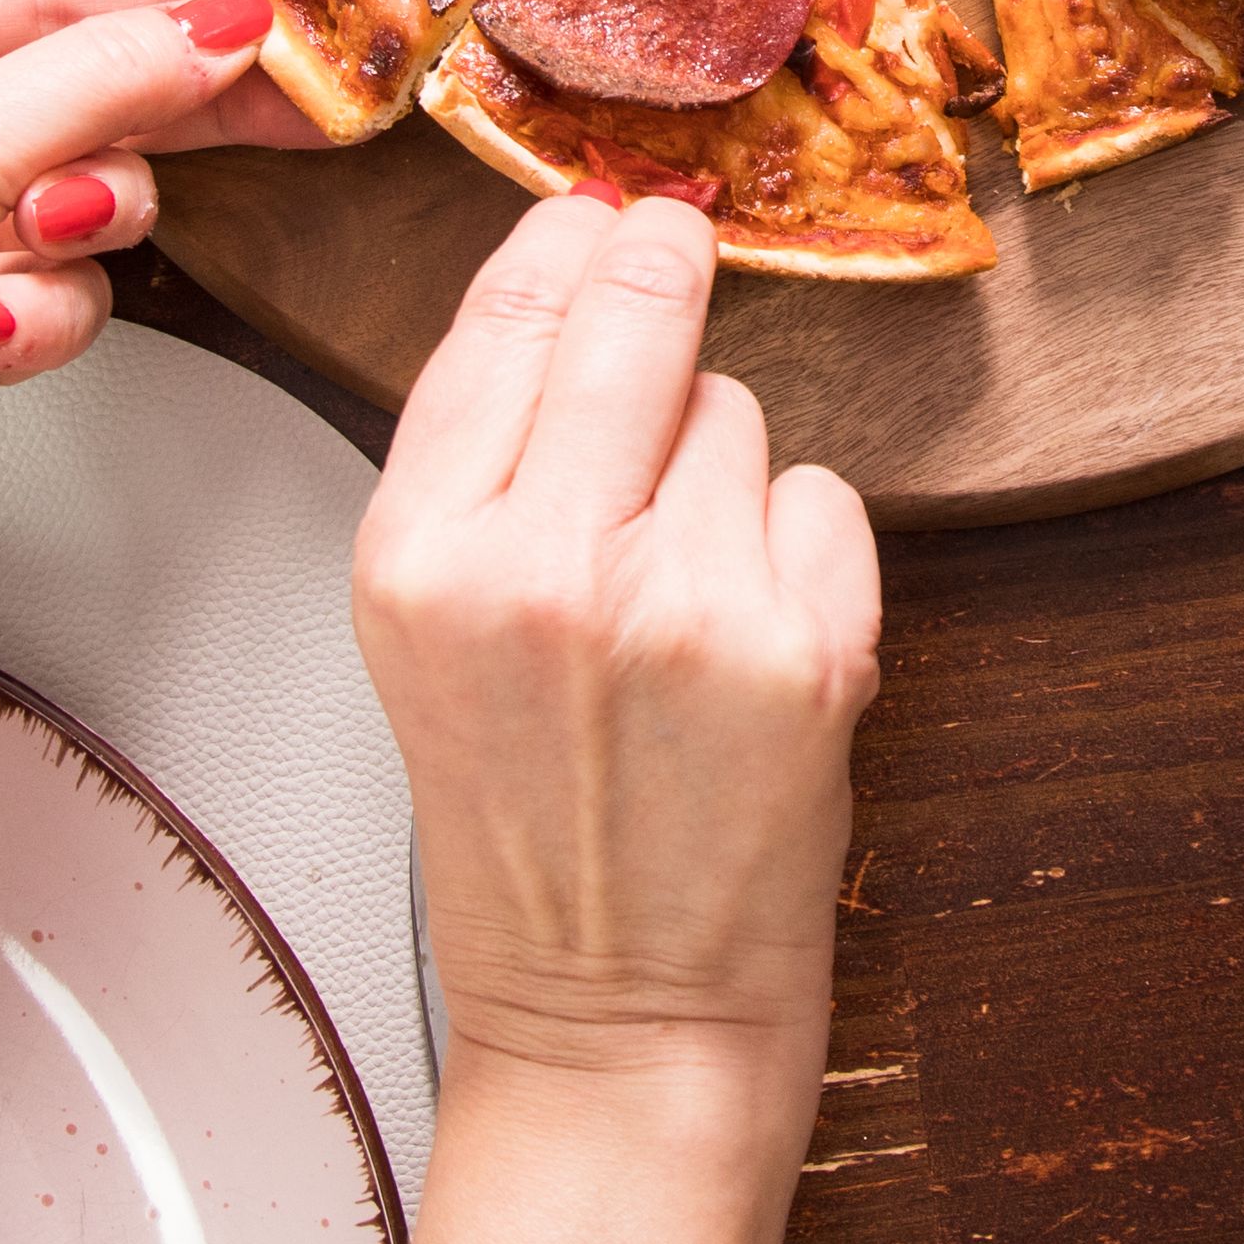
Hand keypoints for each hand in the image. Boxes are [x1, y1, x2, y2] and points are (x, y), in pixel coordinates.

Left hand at [0, 0, 319, 696]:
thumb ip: (98, 83)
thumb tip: (227, 26)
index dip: (159, 14)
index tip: (276, 29)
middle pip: (76, 92)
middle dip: (130, 137)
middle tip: (287, 122)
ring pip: (88, 199)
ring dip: (65, 246)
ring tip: (6, 265)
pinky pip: (63, 287)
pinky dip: (33, 319)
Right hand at [354, 198, 878, 1099]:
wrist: (619, 1029)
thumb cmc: (530, 847)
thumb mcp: (432, 645)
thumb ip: (482, 477)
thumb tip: (565, 282)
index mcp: (418, 562)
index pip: (496, 325)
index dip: (557, 245)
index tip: (590, 214)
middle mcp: (540, 568)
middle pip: (631, 315)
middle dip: (663, 264)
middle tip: (677, 239)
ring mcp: (680, 602)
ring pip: (737, 416)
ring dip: (728, 473)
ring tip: (685, 597)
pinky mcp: (802, 648)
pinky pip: (825, 502)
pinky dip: (807, 555)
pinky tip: (757, 645)